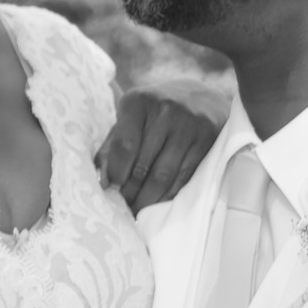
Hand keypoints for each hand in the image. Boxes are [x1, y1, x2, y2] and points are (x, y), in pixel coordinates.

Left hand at [96, 78, 230, 213]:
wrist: (200, 98)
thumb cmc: (155, 113)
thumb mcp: (131, 118)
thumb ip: (112, 145)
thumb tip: (102, 180)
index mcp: (138, 101)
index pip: (124, 146)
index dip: (116, 173)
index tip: (112, 188)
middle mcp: (164, 109)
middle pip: (142, 165)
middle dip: (131, 192)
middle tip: (125, 206)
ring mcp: (188, 124)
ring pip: (163, 175)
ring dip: (149, 199)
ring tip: (139, 208)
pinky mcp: (206, 138)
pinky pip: (184, 176)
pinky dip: (169, 194)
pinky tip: (160, 200)